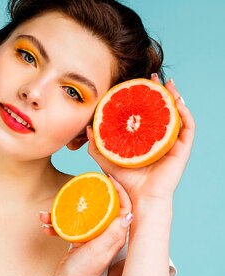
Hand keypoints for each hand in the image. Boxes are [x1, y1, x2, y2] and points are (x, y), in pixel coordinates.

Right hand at [39, 176, 131, 275]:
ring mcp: (91, 236)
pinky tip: (45, 226)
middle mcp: (105, 233)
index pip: (122, 207)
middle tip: (79, 184)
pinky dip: (55, 224)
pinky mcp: (79, 239)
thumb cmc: (84, 271)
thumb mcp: (98, 250)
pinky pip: (68, 225)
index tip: (108, 177)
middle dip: (87, 196)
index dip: (118, 191)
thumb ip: (113, 233)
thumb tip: (130, 214)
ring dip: (60, 212)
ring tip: (47, 214)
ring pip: (79, 215)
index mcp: (115, 235)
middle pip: (100, 207)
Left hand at [85, 74, 194, 202]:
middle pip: (163, 109)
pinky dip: (184, 114)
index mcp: (146, 138)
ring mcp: (173, 143)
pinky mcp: (182, 149)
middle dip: (160, 91)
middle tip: (152, 77)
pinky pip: (187, 128)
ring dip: (174, 97)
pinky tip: (178, 103)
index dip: (144, 97)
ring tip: (168, 84)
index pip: (147, 113)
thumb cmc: (126, 182)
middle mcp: (161, 138)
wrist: (140, 199)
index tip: (137, 83)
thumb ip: (97, 145)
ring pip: (177, 114)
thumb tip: (88, 127)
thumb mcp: (107, 160)